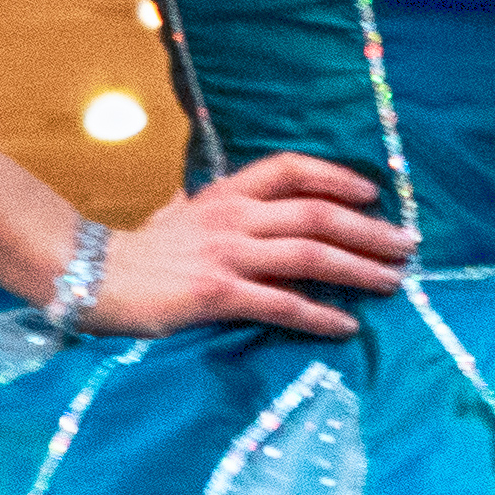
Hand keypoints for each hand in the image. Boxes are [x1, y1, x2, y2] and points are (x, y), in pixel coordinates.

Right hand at [82, 152, 413, 339]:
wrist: (86, 279)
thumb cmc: (135, 253)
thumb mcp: (172, 216)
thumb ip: (197, 207)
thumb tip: (193, 200)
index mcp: (226, 194)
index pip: (292, 169)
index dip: (338, 176)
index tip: (374, 193)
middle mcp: (233, 217)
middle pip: (318, 215)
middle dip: (369, 230)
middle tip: (408, 246)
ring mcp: (226, 254)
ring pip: (310, 255)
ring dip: (358, 269)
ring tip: (393, 283)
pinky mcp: (217, 294)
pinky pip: (281, 304)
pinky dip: (318, 316)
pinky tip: (345, 326)